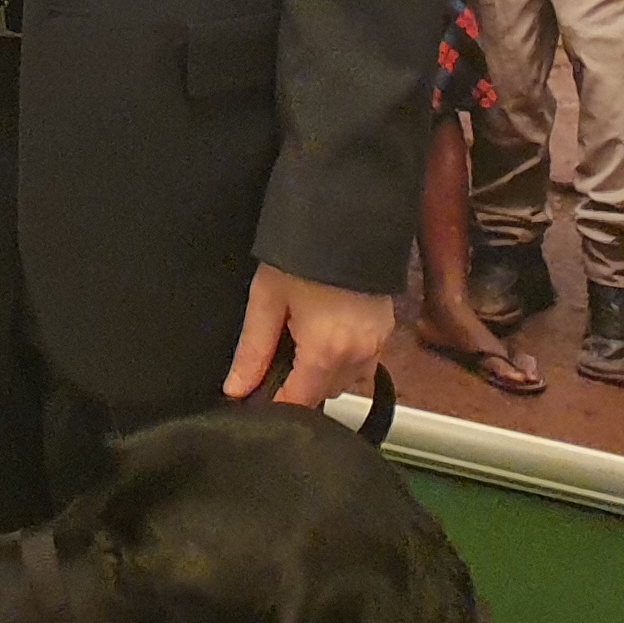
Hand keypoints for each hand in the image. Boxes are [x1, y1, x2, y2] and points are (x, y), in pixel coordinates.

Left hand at [223, 263, 396, 410]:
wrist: (346, 218)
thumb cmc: (303, 254)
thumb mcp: (267, 299)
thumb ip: (252, 350)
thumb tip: (236, 388)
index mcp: (326, 352)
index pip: (299, 404)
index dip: (274, 403)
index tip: (256, 395)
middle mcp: (358, 356)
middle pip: (322, 394)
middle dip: (297, 384)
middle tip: (275, 356)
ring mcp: (377, 345)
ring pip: (343, 381)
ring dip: (321, 372)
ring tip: (299, 338)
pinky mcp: (386, 331)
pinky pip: (362, 363)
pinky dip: (342, 358)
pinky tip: (324, 331)